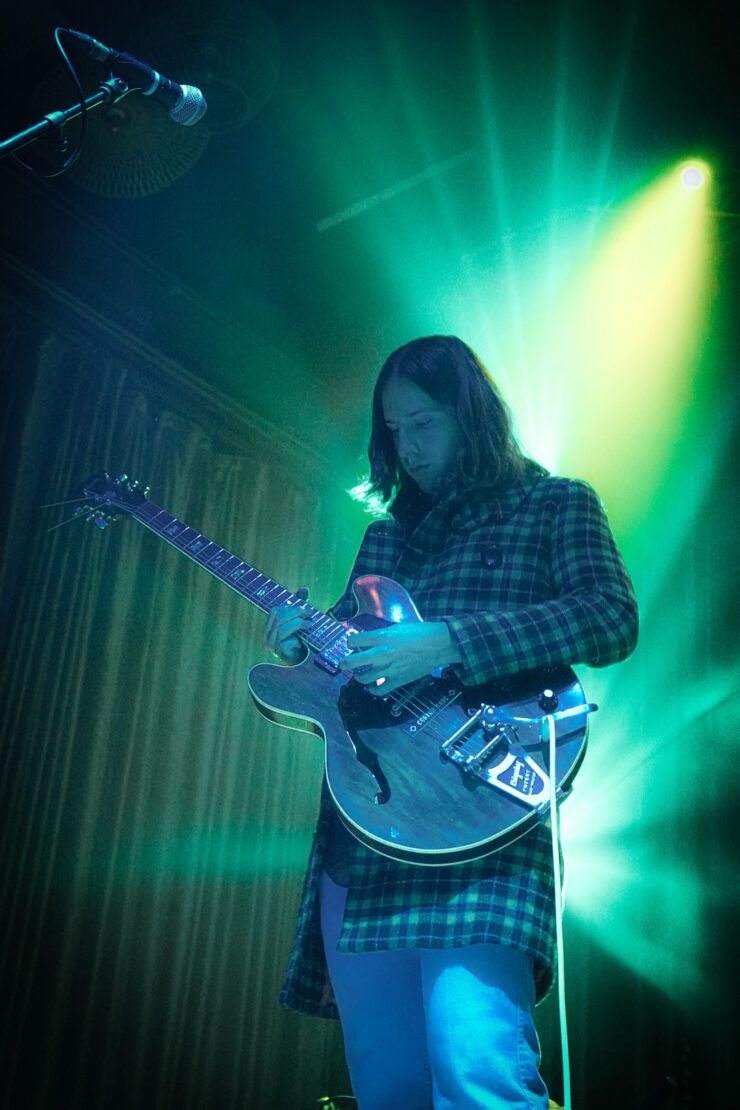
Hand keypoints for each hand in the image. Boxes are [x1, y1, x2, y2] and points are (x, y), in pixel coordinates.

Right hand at [264, 587, 311, 663]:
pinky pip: (286, 643)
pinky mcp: (279, 655)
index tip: (305, 607)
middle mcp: (267, 635)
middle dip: (296, 613)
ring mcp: (272, 645)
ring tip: (310, 624)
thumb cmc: (299, 638)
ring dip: (298, 624)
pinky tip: (302, 642)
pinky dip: (295, 640)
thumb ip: (299, 605)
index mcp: (269, 625)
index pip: (276, 611)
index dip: (291, 607)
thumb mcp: (298, 620)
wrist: (301, 661)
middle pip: (279, 617)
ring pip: (281, 629)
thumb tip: (304, 588)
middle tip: (310, 613)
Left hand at [341, 621, 460, 694]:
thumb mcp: (395, 628)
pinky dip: (373, 690)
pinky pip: (379, 690)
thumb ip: (380, 635)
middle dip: (345, 663)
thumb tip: (369, 640)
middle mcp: (381, 653)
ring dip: (359, 677)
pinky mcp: (397, 680)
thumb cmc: (418, 633)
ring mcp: (388, 669)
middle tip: (344, 664)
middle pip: (352, 662)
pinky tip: (373, 687)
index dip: (350, 643)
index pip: (353, 641)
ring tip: (361, 675)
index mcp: (380, 637)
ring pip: (363, 678)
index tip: (352, 645)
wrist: (437, 645)